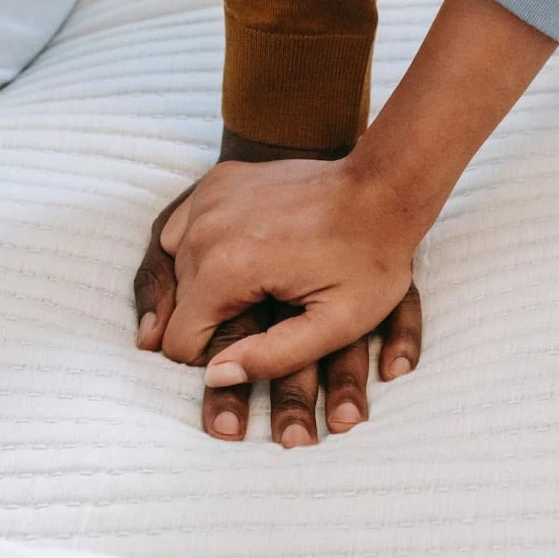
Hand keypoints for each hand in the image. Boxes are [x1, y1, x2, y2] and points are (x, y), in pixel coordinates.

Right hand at [144, 0, 557, 386]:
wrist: (382, 189)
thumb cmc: (369, 260)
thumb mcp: (336, 325)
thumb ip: (272, 357)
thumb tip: (214, 377)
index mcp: (226, 268)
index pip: (179, 342)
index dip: (213, 359)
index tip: (251, 350)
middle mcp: (204, 230)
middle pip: (176, 306)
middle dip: (210, 323)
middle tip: (261, 317)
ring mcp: (207, 198)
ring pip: (176, 268)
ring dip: (202, 286)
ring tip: (252, 289)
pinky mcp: (217, 181)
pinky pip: (183, 229)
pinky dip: (200, 249)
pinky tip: (237, 257)